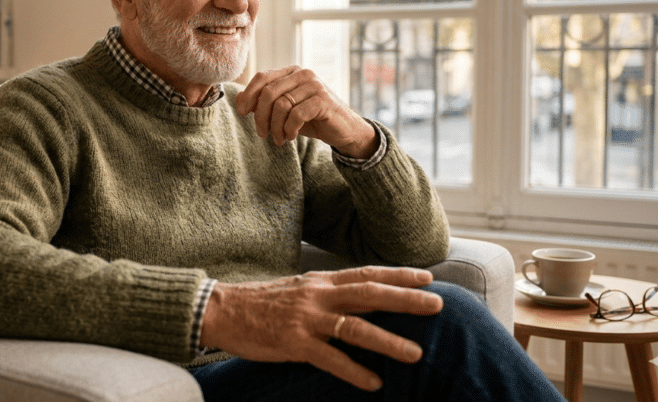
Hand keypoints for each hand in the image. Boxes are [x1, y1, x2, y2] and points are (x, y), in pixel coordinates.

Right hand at [199, 266, 442, 390]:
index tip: (427, 276)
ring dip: (388, 341)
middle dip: (405, 299)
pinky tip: (374, 383)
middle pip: (369, 294)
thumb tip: (360, 299)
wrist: (221, 310)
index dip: (398, 274)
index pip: (366, 273)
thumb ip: (328, 293)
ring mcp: (306, 319)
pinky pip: (330, 359)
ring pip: (355, 328)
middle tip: (437, 305)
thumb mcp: (299, 289)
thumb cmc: (262, 302)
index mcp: (320, 281)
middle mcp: (318, 296)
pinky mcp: (294, 343)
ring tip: (416, 353)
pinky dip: (354, 372)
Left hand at [235, 66, 377, 157]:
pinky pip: (296, 114)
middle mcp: (303, 74)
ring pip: (281, 105)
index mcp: (291, 72)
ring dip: (276, 127)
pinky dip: (289, 128)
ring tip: (278, 139)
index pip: (262, 77)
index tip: (242, 113)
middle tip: (262, 133)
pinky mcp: (323, 100)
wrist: (342, 129)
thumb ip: (262, 102)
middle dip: (261, 116)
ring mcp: (314, 86)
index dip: (248, 95)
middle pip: (269, 92)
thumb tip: (237, 98)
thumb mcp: (283, 110)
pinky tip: (291, 136)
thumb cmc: (311, 118)